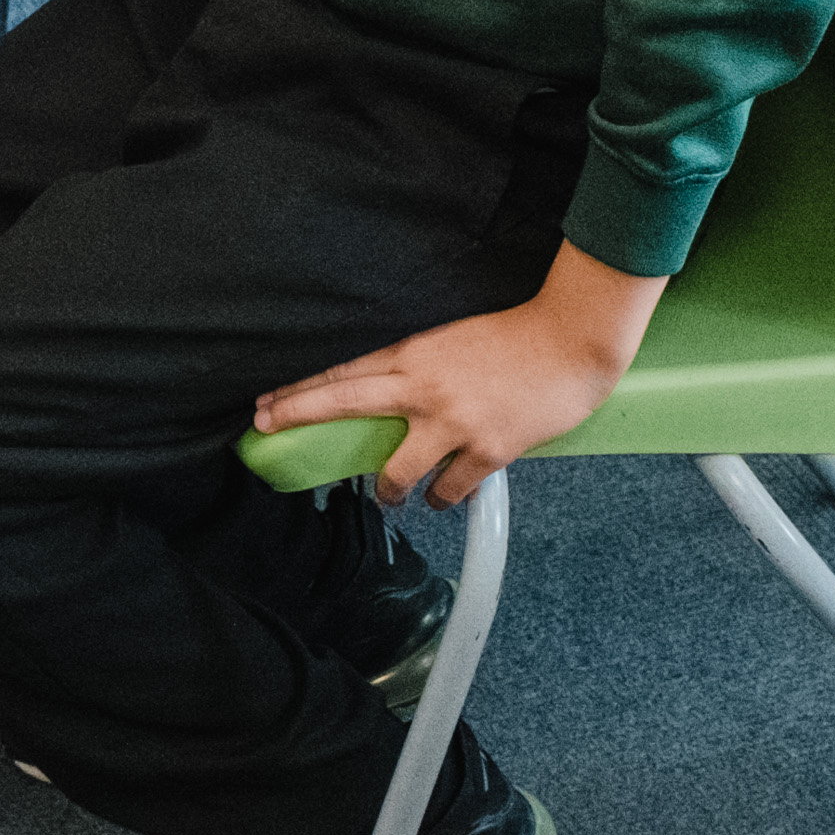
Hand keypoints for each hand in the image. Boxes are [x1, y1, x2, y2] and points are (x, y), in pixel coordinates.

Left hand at [249, 243, 663, 505]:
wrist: (570, 341)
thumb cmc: (515, 336)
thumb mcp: (452, 339)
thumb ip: (417, 364)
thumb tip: (386, 391)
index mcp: (415, 353)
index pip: (342, 370)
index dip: (299, 388)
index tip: (264, 401)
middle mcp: (424, 387)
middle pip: (344, 400)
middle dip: (299, 413)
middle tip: (265, 427)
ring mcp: (454, 421)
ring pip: (397, 470)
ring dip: (388, 489)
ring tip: (390, 494)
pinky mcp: (488, 449)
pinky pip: (449, 488)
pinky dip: (442, 497)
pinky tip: (441, 497)